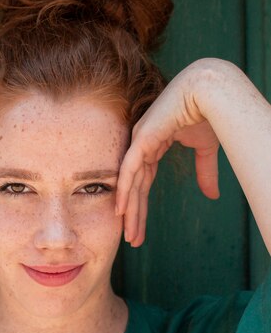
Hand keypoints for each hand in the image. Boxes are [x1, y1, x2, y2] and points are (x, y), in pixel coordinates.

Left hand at [116, 65, 220, 246]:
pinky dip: (125, 189)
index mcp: (153, 148)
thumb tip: (211, 195)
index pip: (144, 184)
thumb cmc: (205, 114)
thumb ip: (204, 172)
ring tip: (129, 234)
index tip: (140, 229)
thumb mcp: (204, 150)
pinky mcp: (142, 138)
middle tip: (132, 240)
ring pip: (131, 184)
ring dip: (130, 210)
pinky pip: (130, 169)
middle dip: (135, 216)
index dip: (142, 208)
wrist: (207, 92)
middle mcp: (142, 147)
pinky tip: (120, 210)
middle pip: (136, 189)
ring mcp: (139, 142)